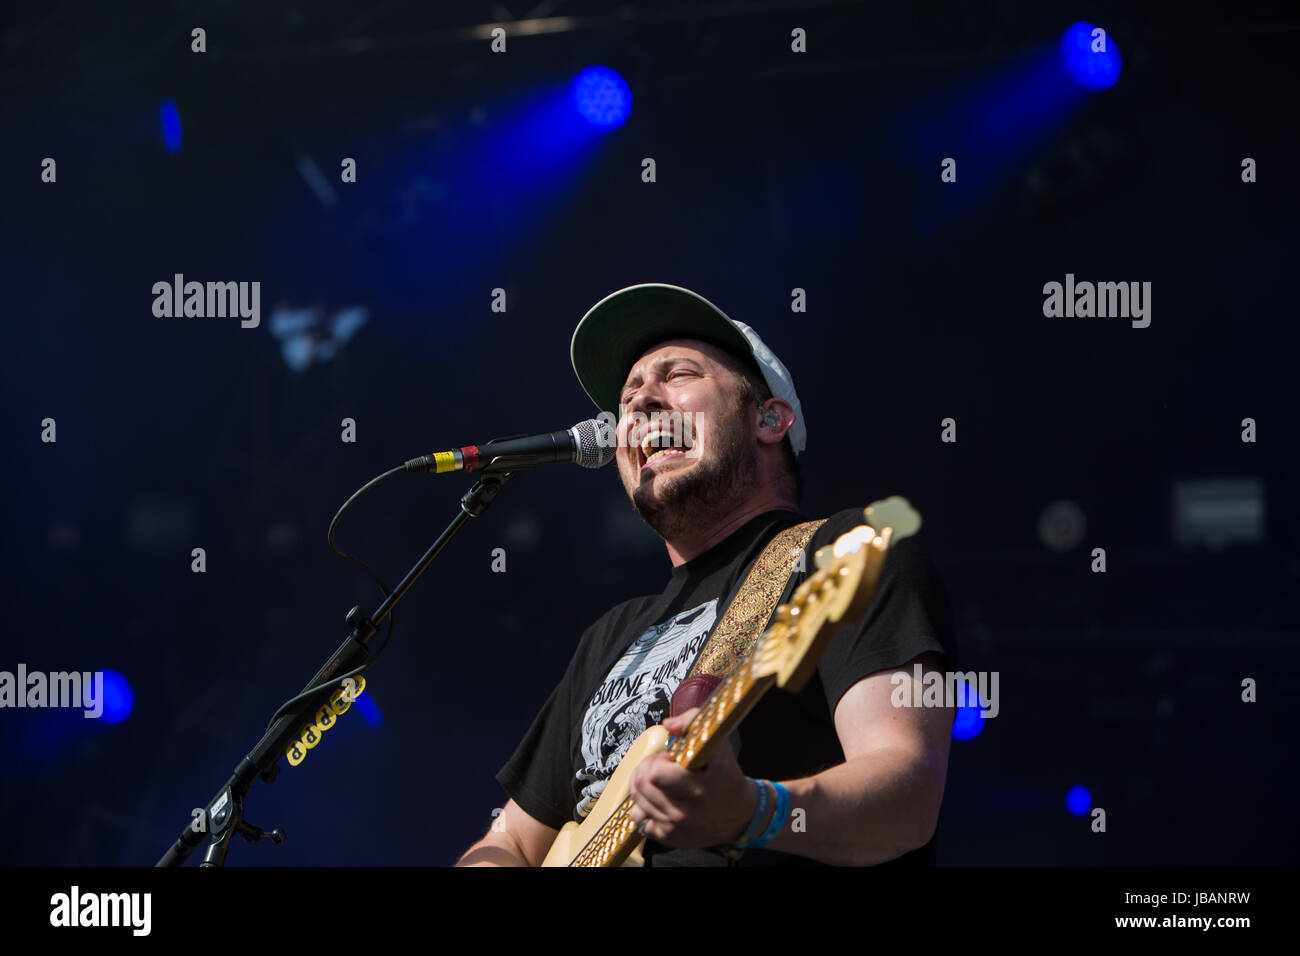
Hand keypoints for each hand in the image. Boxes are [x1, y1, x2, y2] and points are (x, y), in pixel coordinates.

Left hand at [626, 707, 756, 849]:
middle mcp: (687, 812)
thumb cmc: (727, 776)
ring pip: (638, 802)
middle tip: (660, 767)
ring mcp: (677, 828)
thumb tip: (667, 725)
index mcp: (700, 788)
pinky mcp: (670, 839)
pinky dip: (645, 809)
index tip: (670, 759)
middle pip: (642, 785)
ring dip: (643, 787)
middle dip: (646, 770)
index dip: (658, 761)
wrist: (741, 815)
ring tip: (659, 782)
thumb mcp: (718, 745)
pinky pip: (640, 821)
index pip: (655, 774)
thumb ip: (693, 724)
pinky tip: (659, 801)